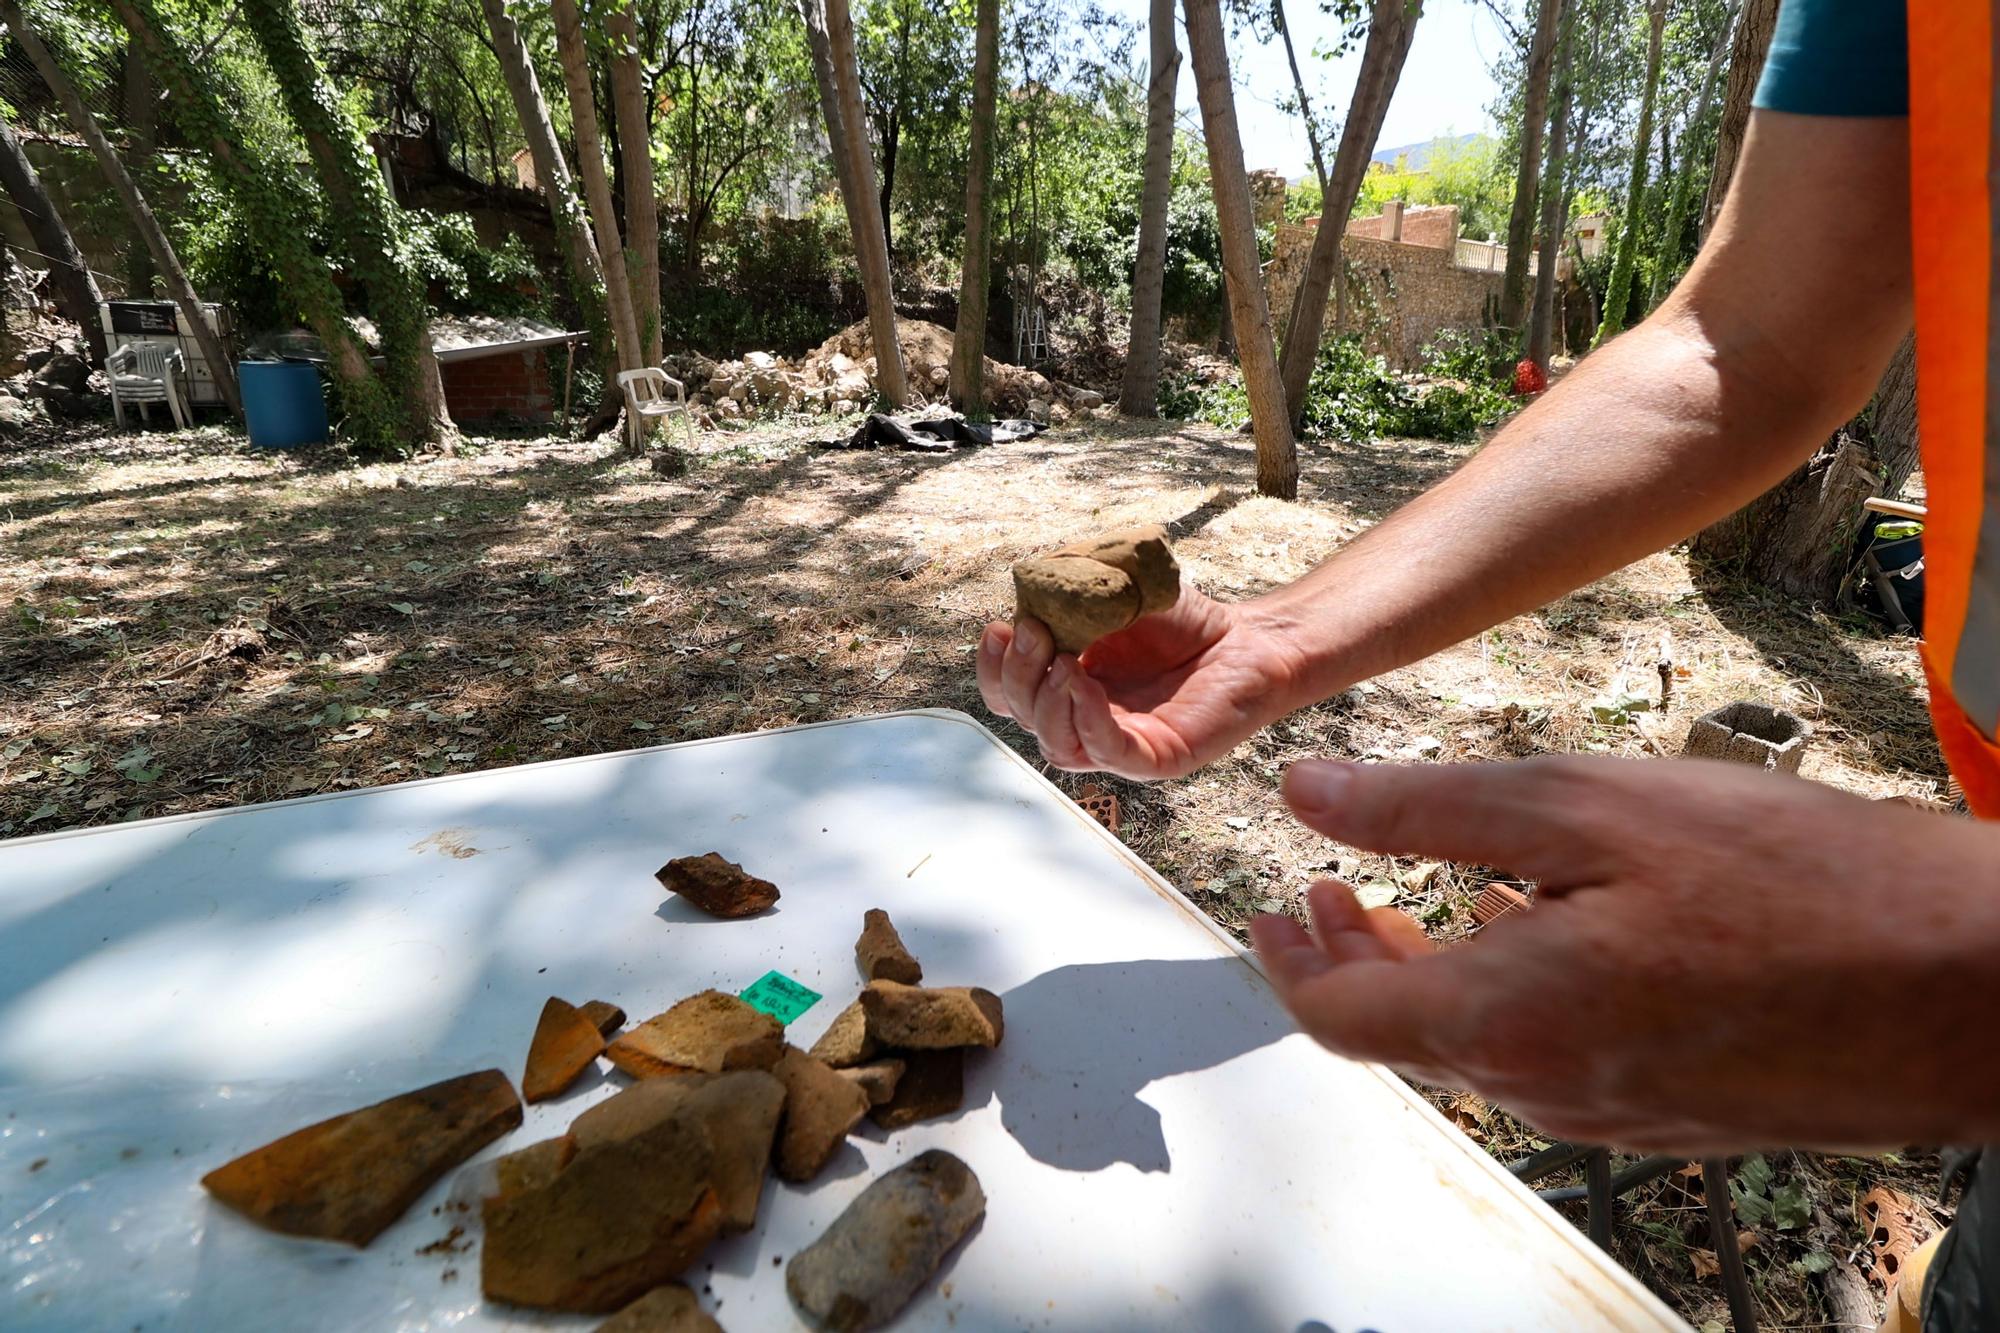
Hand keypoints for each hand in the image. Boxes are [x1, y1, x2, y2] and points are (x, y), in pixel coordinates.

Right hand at [976, 587, 1311, 778]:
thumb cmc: (1183, 619)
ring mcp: (1118, 744)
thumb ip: (1068, 598)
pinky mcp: (1155, 758)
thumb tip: (1022, 601)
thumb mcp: (1113, 595)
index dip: (993, 668)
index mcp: (1066, 687)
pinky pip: (1107, 752)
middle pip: (1025, 718)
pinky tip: (1084, 684)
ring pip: (1056, 745)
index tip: (998, 629)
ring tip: (1063, 659)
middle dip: (1018, 675)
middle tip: (1034, 633)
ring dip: (1046, 701)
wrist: (1248, 636)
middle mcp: (1085, 721)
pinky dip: (1086, 719)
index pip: (1009, 694)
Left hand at [1249, 755, 1999, 1153]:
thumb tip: (1305, 793)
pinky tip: (1530, 935)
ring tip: (1408, 906)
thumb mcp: (1589, 806)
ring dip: (1427, 977)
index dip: (1289, 960)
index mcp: (1507, 1021)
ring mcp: (1612, 1113)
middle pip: (1403, 1037)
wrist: (1974, 985)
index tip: (1272, 908)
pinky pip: (1553, 1059)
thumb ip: (1427, 809)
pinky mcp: (1672, 1112)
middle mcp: (1547, 1091)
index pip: (1339, 1017)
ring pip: (1478, 1048)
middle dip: (1348, 962)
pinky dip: (1507, 996)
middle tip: (1322, 896)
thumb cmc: (1800, 883)